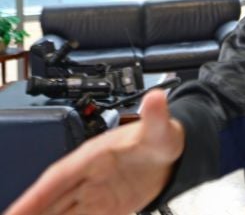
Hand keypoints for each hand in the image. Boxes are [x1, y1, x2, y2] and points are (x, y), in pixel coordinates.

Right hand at [4, 89, 184, 214]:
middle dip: (30, 212)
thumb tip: (156, 97)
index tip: (14, 213)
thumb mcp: (161, 127)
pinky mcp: (104, 206)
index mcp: (95, 154)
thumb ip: (156, 115)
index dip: (35, 196)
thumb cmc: (160, 136)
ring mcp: (94, 191)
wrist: (171, 153)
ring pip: (61, 211)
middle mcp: (89, 174)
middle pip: (52, 199)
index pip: (59, 177)